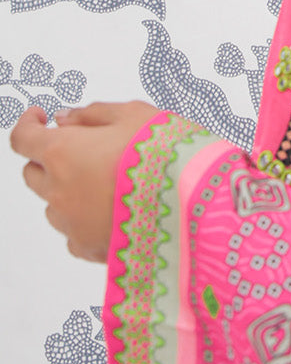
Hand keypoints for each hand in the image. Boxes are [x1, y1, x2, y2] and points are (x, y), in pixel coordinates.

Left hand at [10, 101, 160, 262]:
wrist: (194, 202)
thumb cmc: (166, 153)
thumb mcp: (134, 115)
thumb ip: (93, 114)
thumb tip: (65, 118)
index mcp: (63, 152)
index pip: (23, 138)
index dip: (28, 123)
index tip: (39, 117)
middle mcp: (58, 190)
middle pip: (32, 173)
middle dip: (48, 157)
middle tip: (81, 148)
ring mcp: (71, 224)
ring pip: (52, 205)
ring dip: (66, 190)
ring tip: (105, 182)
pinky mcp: (88, 248)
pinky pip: (73, 233)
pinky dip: (83, 219)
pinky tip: (112, 209)